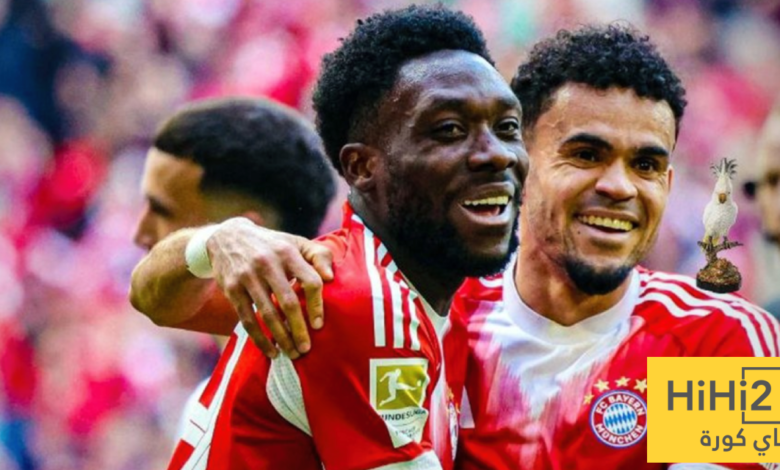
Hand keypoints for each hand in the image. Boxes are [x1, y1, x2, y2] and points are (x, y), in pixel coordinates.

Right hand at [206, 217, 332, 358]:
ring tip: (292, 353)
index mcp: (288, 252)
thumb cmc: (271, 245)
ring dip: (281, 338)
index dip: (316, 305)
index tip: (318, 325)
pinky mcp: (232, 289)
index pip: (310, 281)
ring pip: (267, 314)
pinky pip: (247, 319)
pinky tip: (271, 351)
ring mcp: (248, 277)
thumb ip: (318, 255)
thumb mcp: (295, 242)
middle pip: (288, 302)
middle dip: (299, 329)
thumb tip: (330, 278)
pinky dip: (259, 339)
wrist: (227, 237)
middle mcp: (267, 263)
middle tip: (306, 349)